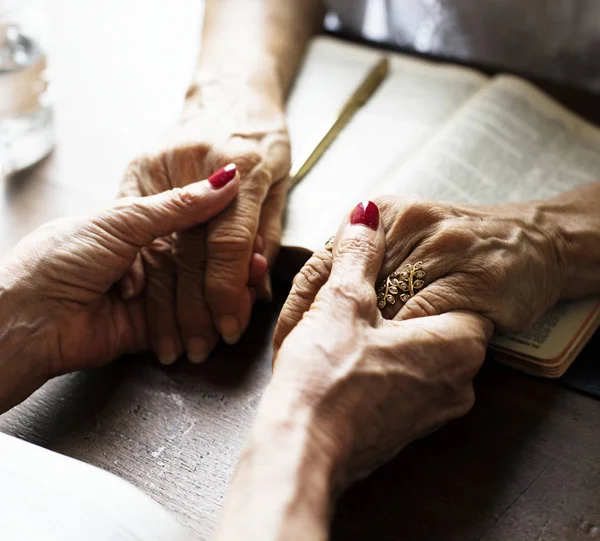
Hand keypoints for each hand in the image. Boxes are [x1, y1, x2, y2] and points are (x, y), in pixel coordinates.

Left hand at [0, 174, 238, 410]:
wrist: (29, 316)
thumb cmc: (61, 257)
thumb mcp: (121, 220)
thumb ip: (176, 206)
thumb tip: (224, 180)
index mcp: (137, 225)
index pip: (193, 225)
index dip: (223, 229)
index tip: (251, 233)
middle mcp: (146, 259)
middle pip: (199, 262)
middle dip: (230, 266)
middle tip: (257, 266)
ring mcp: (148, 295)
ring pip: (197, 293)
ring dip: (225, 294)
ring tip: (251, 292)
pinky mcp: (148, 330)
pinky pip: (187, 323)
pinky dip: (210, 320)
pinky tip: (232, 315)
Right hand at [120, 81, 290, 363]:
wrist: (228, 90)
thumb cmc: (264, 135)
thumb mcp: (280, 180)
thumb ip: (267, 233)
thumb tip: (258, 289)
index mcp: (243, 163)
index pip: (231, 243)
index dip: (229, 292)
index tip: (230, 328)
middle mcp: (197, 162)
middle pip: (191, 252)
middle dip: (195, 309)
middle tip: (200, 350)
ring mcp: (160, 163)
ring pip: (160, 246)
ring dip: (165, 302)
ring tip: (172, 342)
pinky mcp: (137, 167)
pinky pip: (138, 229)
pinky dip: (143, 271)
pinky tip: (145, 305)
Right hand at [270, 201, 492, 481]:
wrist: (300, 451)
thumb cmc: (326, 378)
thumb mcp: (342, 302)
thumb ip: (359, 253)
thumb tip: (365, 214)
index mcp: (458, 345)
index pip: (452, 290)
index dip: (410, 274)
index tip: (381, 271)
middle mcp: (459, 381)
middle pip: (427, 320)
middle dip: (388, 303)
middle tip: (349, 295)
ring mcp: (434, 409)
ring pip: (409, 350)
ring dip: (376, 333)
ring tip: (335, 326)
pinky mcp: (406, 427)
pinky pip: (397, 379)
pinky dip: (372, 363)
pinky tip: (337, 358)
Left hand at [274, 196, 564, 352]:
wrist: (531, 243)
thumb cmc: (455, 249)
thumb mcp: (401, 240)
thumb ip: (357, 258)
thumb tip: (307, 301)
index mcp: (382, 212)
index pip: (323, 263)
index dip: (299, 309)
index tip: (284, 345)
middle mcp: (408, 223)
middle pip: (345, 285)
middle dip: (319, 332)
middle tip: (298, 367)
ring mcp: (443, 248)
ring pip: (384, 305)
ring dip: (358, 345)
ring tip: (335, 376)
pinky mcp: (475, 277)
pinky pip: (426, 318)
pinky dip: (404, 346)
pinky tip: (390, 369)